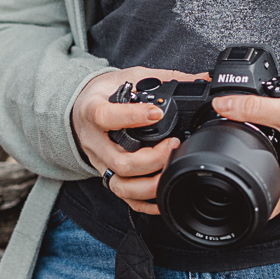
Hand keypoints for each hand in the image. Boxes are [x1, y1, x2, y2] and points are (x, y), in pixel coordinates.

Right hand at [71, 67, 207, 215]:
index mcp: (92, 111)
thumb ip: (161, 78)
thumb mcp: (128, 76)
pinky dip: (145, 202)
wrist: (81, 110)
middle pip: (120, 161)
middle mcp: (94, 142)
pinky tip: (163, 193)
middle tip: (173, 144)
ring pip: (121, 185)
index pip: (107, 117)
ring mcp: (100, 163)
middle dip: (152, 158)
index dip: (132, 117)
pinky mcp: (108, 176)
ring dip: (150, 183)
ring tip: (170, 168)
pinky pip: (125, 198)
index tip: (157, 113)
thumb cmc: (105, 93)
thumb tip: (198, 78)